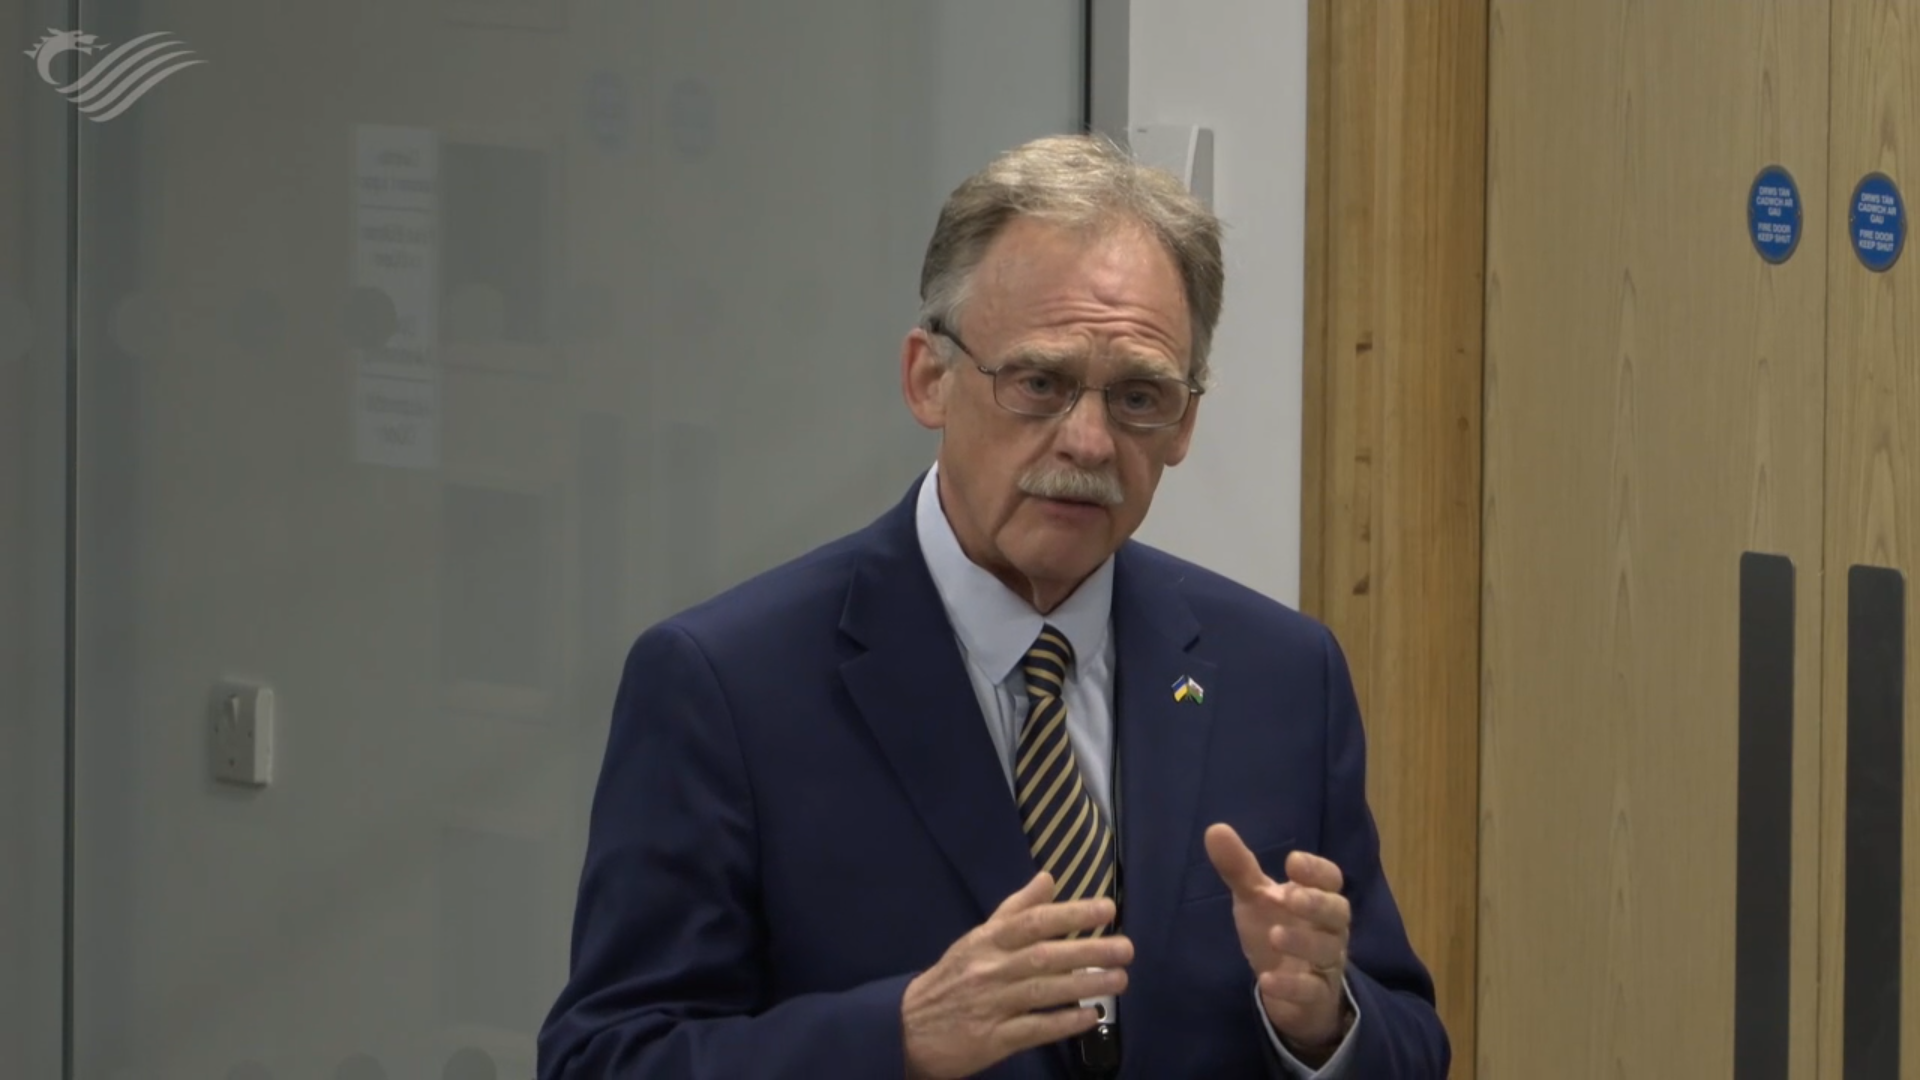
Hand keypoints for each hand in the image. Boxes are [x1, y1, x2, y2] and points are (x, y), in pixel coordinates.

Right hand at [900, 872, 1132, 1079]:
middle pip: (1044, 956)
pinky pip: (1033, 1030)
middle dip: (1088, 950)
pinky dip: (1063, 1023)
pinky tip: (1091, 1017)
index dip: (1070, 913)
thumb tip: (1049, 877)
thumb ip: (1015, 910)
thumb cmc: (951, 979)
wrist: (907, 1028)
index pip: (1032, 921)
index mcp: (987, 941)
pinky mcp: (992, 1039)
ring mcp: (991, 1005)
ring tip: (1119, 980)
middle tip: (1126, 948)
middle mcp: (990, 969)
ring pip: (1043, 992)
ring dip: (1084, 985)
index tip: (1106, 909)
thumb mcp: (977, 939)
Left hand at [1204, 824, 1352, 1052]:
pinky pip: (1312, 991)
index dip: (1316, 870)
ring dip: (1302, 942)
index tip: (1292, 862)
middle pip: (1337, 912)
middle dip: (1316, 903)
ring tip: (1274, 935)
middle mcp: (1330, 929)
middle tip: (1289, 897)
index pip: (1330, 879)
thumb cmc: (1277, 929)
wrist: (1290, 990)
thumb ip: (1239, 868)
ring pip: (1327, 952)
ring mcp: (1326, 964)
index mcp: (1319, 898)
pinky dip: (1291, 986)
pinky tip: (1266, 981)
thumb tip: (1214, 828)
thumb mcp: (1256, 899)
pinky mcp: (1317, 996)